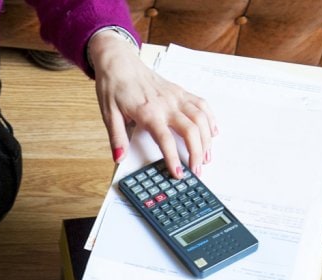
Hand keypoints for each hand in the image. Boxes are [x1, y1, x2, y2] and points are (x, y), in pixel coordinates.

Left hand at [89, 30, 216, 176]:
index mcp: (147, 113)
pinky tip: (212, 133)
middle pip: (190, 131)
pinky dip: (210, 119)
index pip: (165, 140)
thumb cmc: (113, 88)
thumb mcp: (108, 114)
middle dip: (197, 153)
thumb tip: (119, 157)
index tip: (178, 174)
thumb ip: (117, 137)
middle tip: (197, 171)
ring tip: (207, 157)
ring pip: (200, 118)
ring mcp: (176, 96)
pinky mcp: (180, 91)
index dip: (173, 159)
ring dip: (207, 139)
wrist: (119, 63)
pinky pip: (201, 105)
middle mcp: (166, 104)